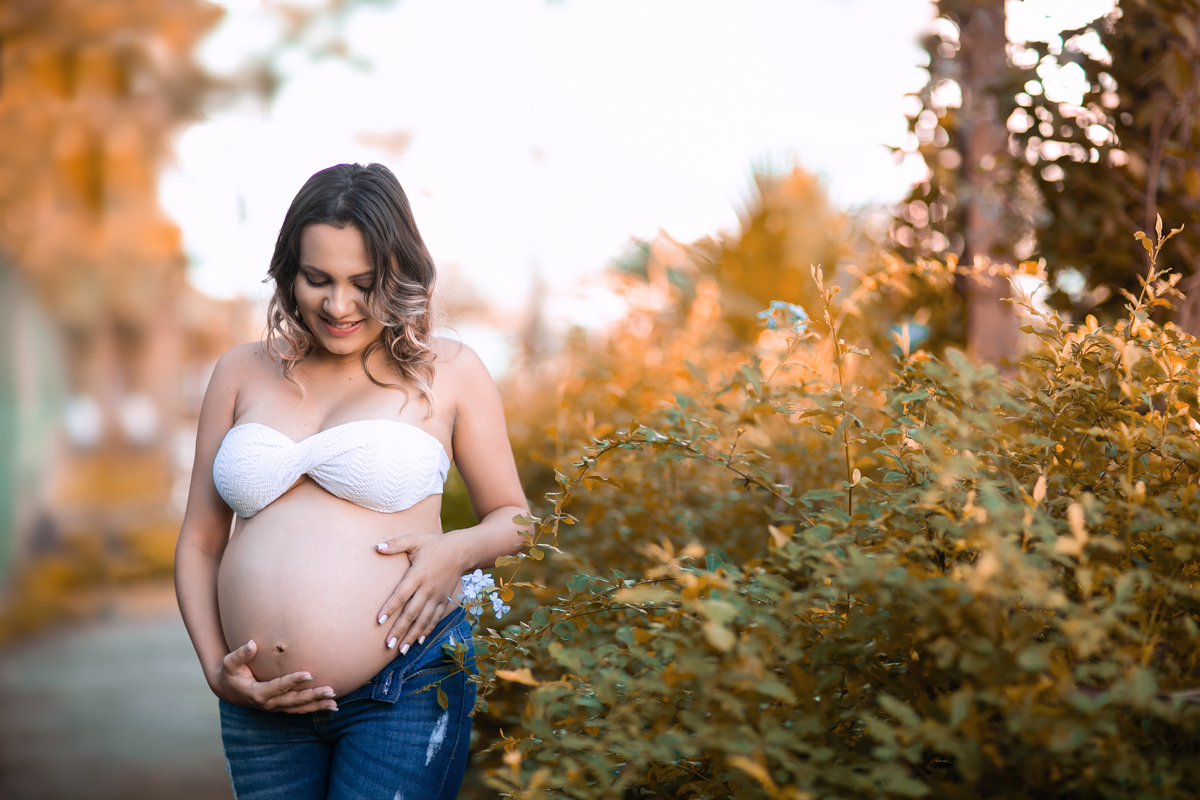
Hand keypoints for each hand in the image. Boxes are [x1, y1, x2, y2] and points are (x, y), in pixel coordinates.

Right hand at [209, 639, 338, 712]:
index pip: (278, 686)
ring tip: (334, 702)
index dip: (292, 681)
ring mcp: (274, 707)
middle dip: (312, 696)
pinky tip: (330, 706)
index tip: (308, 673)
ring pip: (298, 708)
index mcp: (256, 693)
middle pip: (293, 701)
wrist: (226, 689)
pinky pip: (298, 709)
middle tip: (330, 690)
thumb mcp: (229, 663)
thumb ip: (241, 654)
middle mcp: (267, 704)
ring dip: (317, 705)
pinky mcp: (279, 707)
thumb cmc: (229, 672)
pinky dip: (313, 708)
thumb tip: (252, 644)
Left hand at [374, 533, 465, 653]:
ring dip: (412, 636)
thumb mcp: (415, 540)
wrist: (461, 551)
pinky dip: (427, 631)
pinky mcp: (444, 600)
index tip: (378, 621)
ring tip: (400, 650)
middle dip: (399, 630)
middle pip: (412, 612)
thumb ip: (395, 544)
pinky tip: (418, 642)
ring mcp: (438, 596)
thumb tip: (376, 547)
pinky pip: (435, 618)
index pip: (401, 594)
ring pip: (423, 620)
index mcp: (418, 574)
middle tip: (388, 645)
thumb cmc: (434, 544)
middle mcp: (428, 588)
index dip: (390, 607)